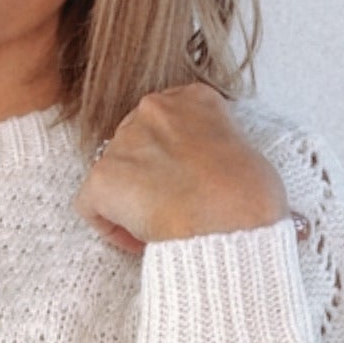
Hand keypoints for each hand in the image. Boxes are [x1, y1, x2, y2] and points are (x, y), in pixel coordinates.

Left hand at [72, 83, 290, 255]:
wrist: (235, 223)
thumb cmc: (252, 200)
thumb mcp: (250, 159)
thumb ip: (223, 155)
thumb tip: (219, 178)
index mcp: (195, 100)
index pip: (171, 123)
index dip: (176, 159)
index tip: (186, 185)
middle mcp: (156, 109)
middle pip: (138, 144)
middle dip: (150, 177)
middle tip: (170, 210)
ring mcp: (126, 141)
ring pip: (116, 174)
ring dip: (132, 202)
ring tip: (157, 230)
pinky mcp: (104, 178)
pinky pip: (91, 205)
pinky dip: (109, 226)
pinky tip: (136, 242)